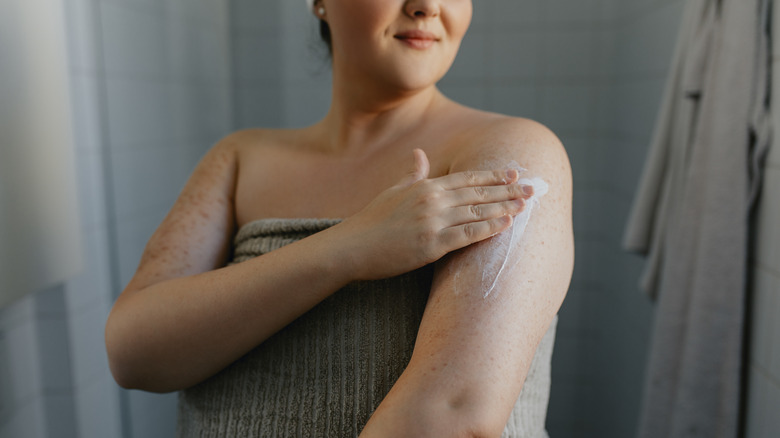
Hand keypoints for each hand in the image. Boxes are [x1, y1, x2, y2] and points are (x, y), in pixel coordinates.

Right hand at [336, 149, 533, 279]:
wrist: (352, 247)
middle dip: (509, 190)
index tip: (514, 173)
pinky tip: (507, 224)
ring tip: (527, 205)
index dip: (493, 175)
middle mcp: (432, 200)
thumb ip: (412, 174)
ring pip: (478, 211)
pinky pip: (468, 235)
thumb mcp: (393, 191)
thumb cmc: (371, 221)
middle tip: (533, 188)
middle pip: (479, 193)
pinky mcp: (431, 245)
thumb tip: (419, 154)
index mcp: (425, 186)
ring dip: (506, 207)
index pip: (467, 178)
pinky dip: (489, 228)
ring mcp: (433, 222)